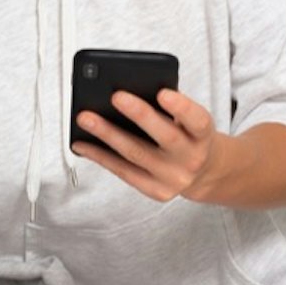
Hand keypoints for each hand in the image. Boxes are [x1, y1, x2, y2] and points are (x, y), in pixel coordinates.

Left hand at [71, 87, 226, 202]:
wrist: (202, 171)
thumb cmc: (187, 134)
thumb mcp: (188, 120)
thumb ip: (168, 107)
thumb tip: (126, 93)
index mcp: (203, 135)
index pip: (197, 121)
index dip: (181, 108)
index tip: (162, 93)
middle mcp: (192, 159)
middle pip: (165, 137)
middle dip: (139, 115)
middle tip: (114, 96)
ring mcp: (173, 178)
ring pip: (136, 154)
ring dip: (107, 134)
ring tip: (85, 118)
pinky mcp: (156, 191)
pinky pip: (123, 171)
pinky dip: (100, 156)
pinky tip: (82, 143)